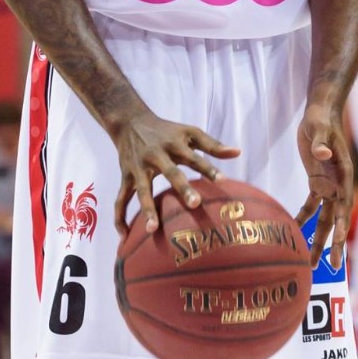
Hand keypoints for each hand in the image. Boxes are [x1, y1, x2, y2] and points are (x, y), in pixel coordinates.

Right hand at [112, 109, 239, 233]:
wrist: (130, 122)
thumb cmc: (166, 131)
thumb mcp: (189, 132)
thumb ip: (213, 144)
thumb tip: (237, 153)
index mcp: (174, 145)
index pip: (195, 157)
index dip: (209, 168)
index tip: (223, 181)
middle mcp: (155, 156)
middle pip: (170, 173)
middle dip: (182, 188)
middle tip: (195, 204)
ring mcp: (138, 169)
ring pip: (141, 190)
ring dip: (146, 209)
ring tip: (153, 229)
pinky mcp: (125, 178)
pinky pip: (121, 199)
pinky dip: (120, 217)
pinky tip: (125, 236)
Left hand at [295, 102, 353, 266]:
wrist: (320, 112)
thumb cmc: (321, 119)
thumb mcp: (320, 130)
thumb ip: (321, 144)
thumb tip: (323, 156)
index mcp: (343, 174)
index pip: (344, 203)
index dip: (343, 222)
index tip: (341, 239)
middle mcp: (338, 184)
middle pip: (337, 219)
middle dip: (336, 243)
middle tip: (336, 266)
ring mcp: (328, 185)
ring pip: (324, 218)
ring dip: (319, 239)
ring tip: (311, 263)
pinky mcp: (316, 182)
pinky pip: (310, 206)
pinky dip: (302, 219)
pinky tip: (293, 234)